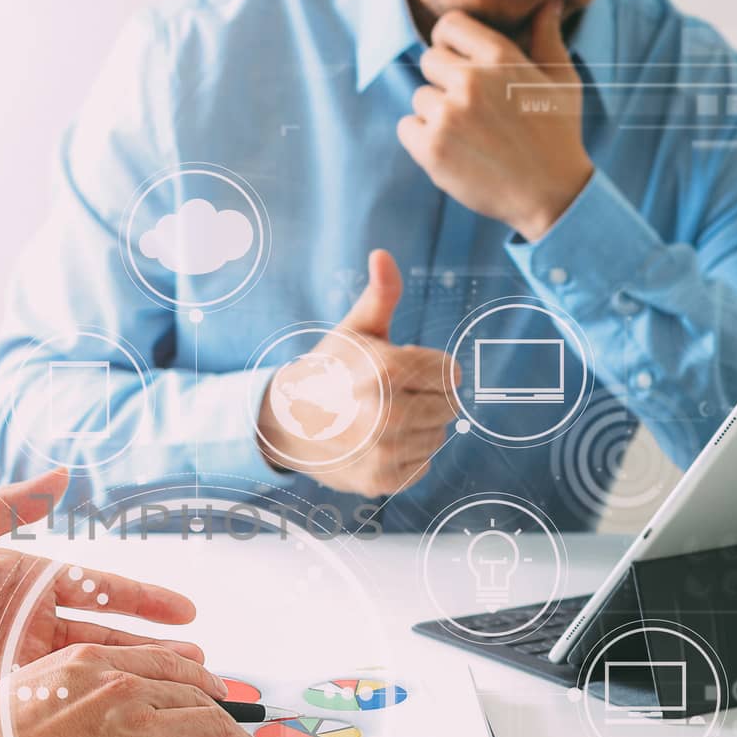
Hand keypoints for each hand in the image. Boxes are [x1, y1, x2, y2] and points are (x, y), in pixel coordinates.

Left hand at [0, 469, 207, 723]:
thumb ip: (9, 502)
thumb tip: (62, 474)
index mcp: (28, 582)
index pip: (102, 591)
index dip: (146, 601)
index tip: (187, 610)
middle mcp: (30, 625)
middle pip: (109, 637)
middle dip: (156, 649)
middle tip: (202, 662)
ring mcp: (18, 665)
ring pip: (93, 674)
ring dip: (135, 681)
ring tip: (181, 691)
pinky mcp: (1, 700)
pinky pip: (58, 704)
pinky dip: (93, 711)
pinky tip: (126, 720)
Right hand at [0, 643, 268, 736]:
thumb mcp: (21, 693)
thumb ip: (62, 691)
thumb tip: (76, 707)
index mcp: (89, 662)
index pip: (160, 662)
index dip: (194, 677)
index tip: (209, 687)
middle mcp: (122, 686)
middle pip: (194, 692)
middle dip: (224, 711)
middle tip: (238, 726)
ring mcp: (142, 726)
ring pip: (214, 726)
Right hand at [256, 250, 457, 496]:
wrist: (286, 423)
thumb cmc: (328, 371)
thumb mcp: (354, 331)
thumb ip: (380, 295)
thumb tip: (382, 255)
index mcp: (385, 372)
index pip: (451, 373)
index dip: (431, 368)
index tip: (404, 370)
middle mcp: (386, 415)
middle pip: (451, 406)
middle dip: (429, 398)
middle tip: (393, 396)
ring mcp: (383, 452)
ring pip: (438, 438)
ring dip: (420, 429)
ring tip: (384, 420)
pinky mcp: (382, 481)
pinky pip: (423, 466)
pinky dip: (408, 456)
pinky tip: (381, 444)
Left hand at [398, 1, 593, 241]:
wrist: (549, 193)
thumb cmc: (557, 134)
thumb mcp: (562, 79)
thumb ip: (547, 38)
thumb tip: (549, 4)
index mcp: (500, 57)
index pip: (449, 26)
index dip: (448, 42)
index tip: (455, 59)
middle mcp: (471, 81)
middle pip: (428, 61)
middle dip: (443, 79)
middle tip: (468, 106)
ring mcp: (448, 115)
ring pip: (419, 97)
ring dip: (435, 113)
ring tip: (467, 133)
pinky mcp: (431, 148)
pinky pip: (407, 127)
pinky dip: (421, 138)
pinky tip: (451, 149)